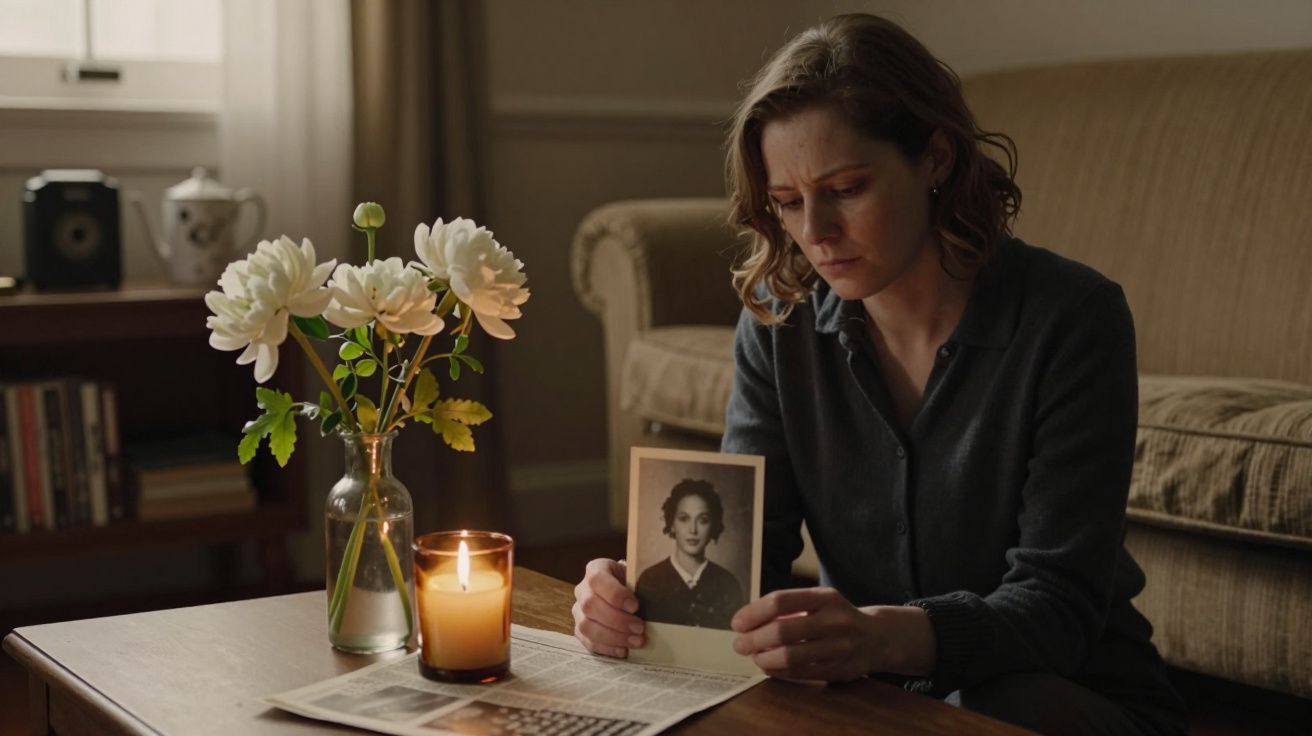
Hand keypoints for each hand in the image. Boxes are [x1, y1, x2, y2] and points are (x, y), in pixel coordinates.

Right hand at [572, 558, 645, 657]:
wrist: (624, 592)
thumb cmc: (632, 584)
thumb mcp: (636, 577)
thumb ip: (640, 583)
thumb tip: (656, 597)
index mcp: (596, 569)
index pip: (597, 579)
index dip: (615, 594)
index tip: (635, 606)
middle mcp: (582, 589)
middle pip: (590, 605)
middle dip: (617, 620)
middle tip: (640, 628)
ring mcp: (579, 611)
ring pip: (586, 626)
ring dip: (613, 637)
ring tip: (635, 641)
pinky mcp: (580, 630)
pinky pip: (588, 641)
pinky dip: (607, 648)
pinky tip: (624, 650)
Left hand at [730, 587, 935, 682]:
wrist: (878, 637)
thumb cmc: (836, 617)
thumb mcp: (819, 601)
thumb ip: (788, 608)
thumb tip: (747, 621)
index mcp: (825, 597)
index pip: (780, 601)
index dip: (754, 613)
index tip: (737, 623)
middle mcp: (835, 620)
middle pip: (783, 630)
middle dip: (754, 639)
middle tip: (739, 645)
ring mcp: (840, 646)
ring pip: (791, 656)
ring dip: (765, 658)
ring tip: (754, 657)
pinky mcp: (841, 669)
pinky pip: (802, 673)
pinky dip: (779, 672)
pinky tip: (769, 667)